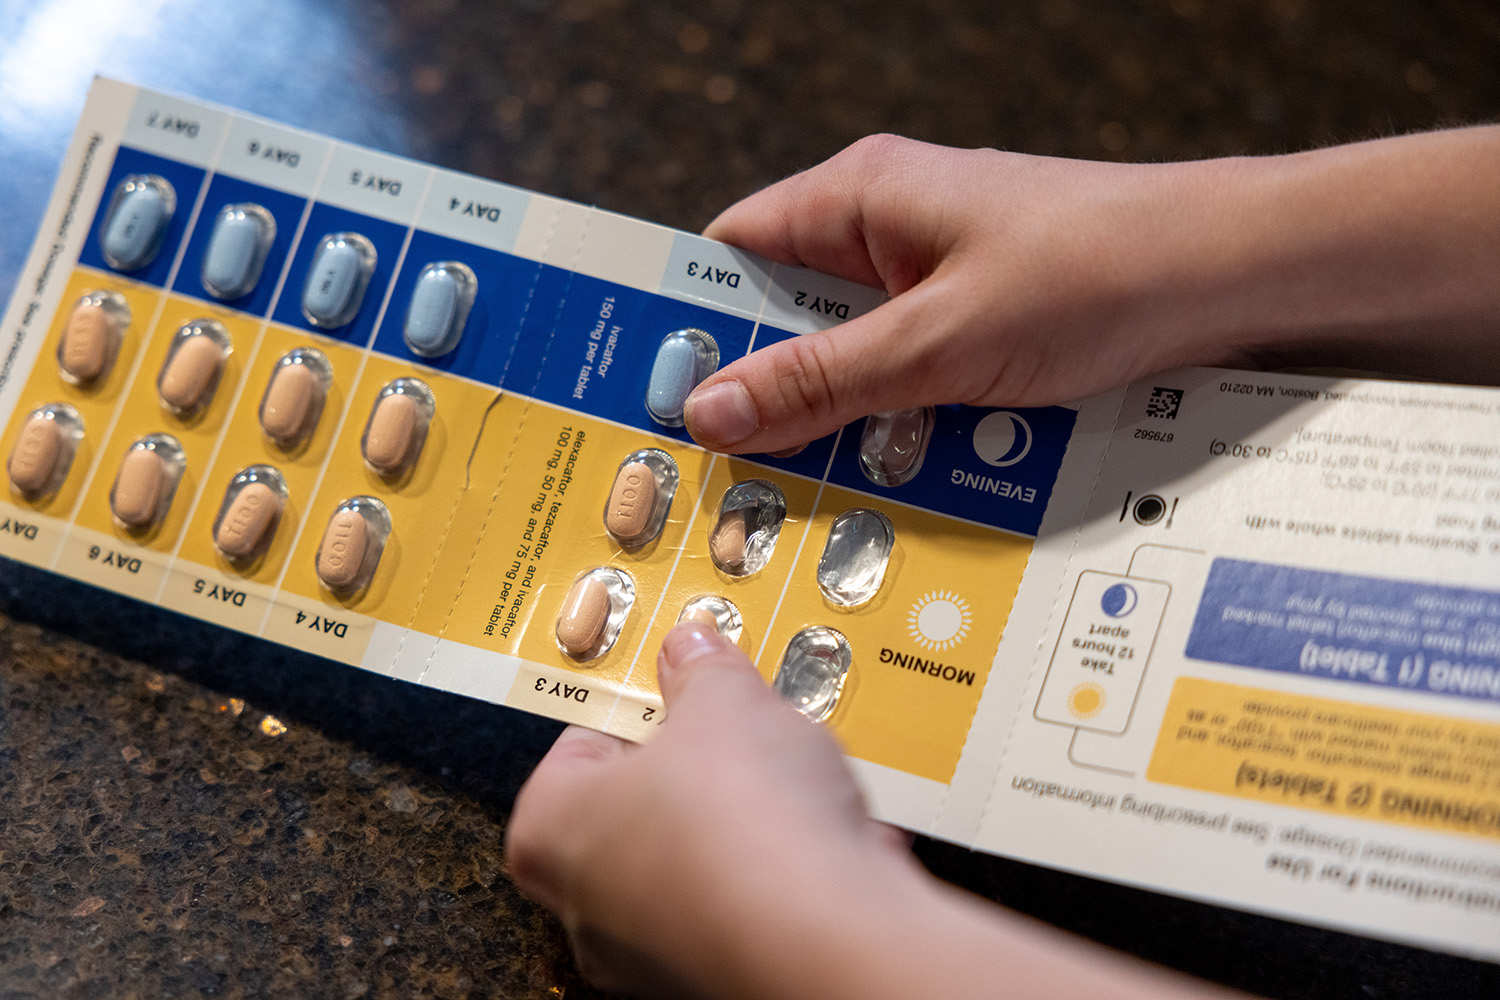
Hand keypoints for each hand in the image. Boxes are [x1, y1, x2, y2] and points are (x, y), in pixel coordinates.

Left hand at [505, 623, 921, 997]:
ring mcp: (657, 953)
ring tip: (801, 774)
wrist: (830, 938)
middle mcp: (590, 908)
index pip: (577, 750)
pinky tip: (832, 833)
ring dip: (753, 814)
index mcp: (552, 833)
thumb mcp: (724, 703)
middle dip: (701, 760)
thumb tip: (691, 650)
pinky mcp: (727, 972)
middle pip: (642, 805)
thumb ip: (701, 670)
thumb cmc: (740, 823)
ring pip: (704, 856)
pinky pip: (757, 899)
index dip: (637, 706)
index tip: (680, 681)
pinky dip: (790, 865)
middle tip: (744, 722)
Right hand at [686, 129, 1499, 453]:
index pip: (732, 254)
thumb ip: (821, 381)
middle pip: (784, 314)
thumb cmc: (1095, 274)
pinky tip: (886, 472)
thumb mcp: (939, 343)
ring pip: (845, 353)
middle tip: (717, 474)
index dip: (688, 326)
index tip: (649, 403)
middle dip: (758, 389)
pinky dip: (890, 419)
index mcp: (857, 196)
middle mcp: (886, 226)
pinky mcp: (977, 318)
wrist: (1237, 276)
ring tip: (794, 488)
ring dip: (830, 415)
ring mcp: (934, 273)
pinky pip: (903, 373)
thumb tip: (707, 413)